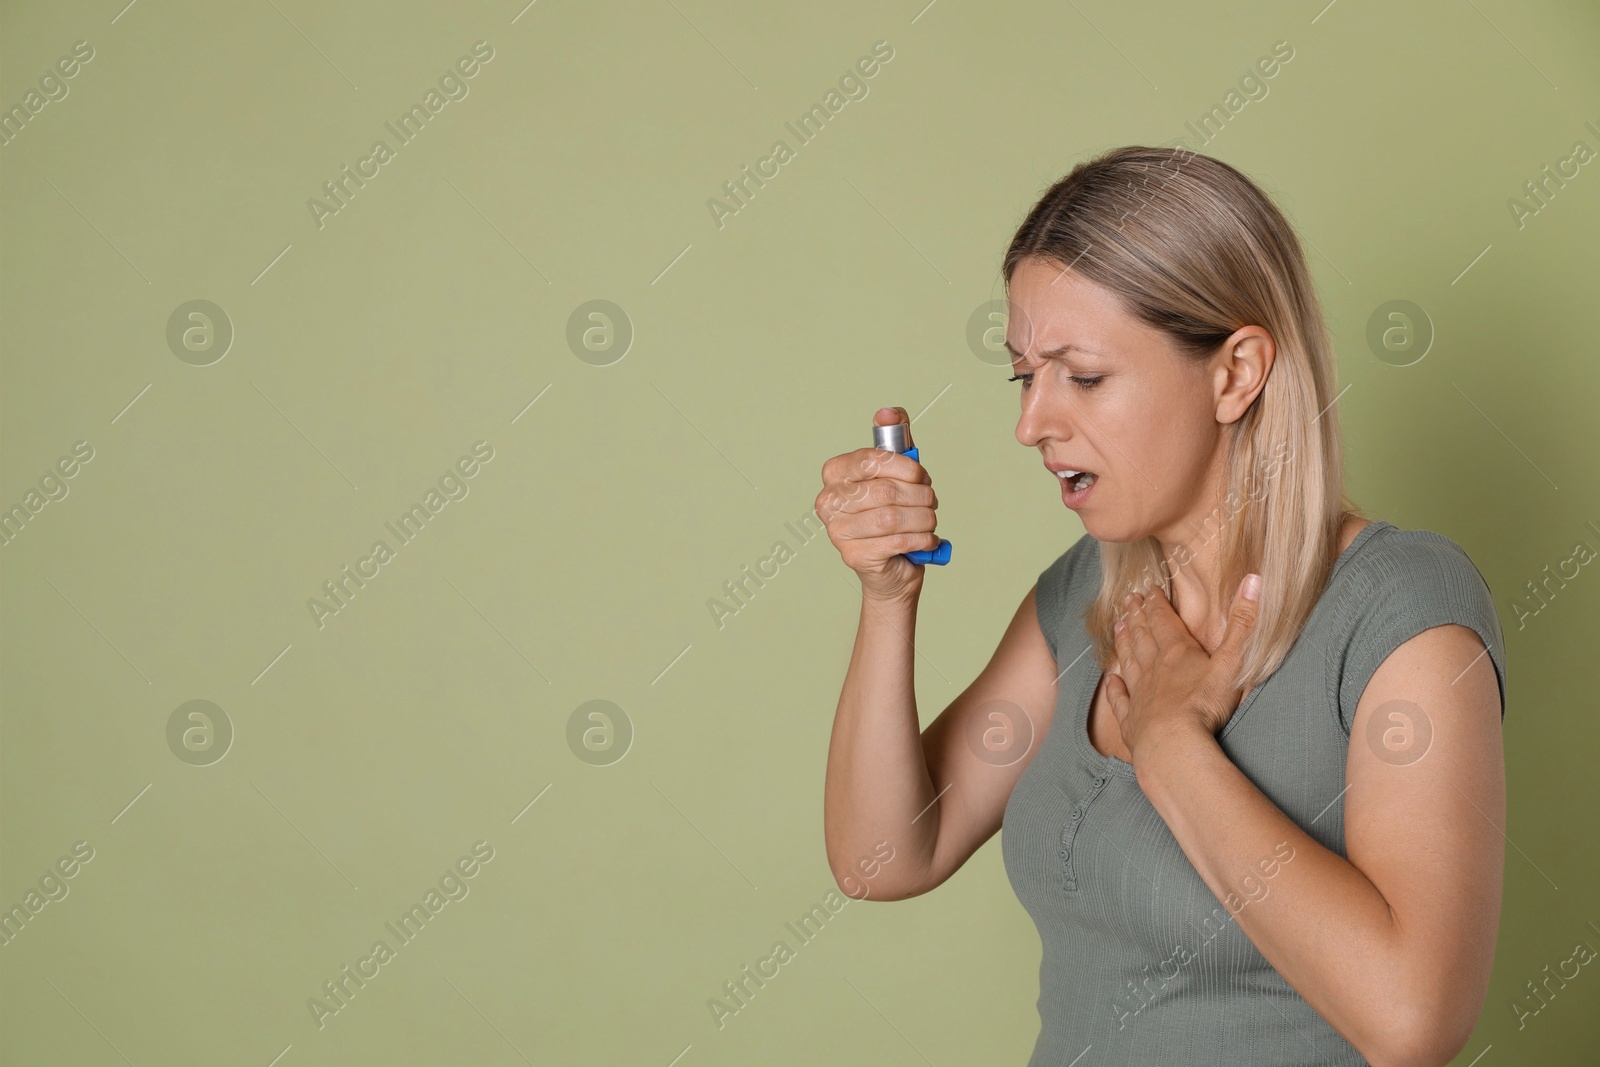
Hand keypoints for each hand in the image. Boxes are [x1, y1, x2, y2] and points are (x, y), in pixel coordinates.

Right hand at [817, 406, 941, 603]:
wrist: (893, 565)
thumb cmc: (894, 513)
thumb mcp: (898, 471)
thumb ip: (895, 437)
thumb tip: (887, 412)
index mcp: (835, 473)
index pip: (872, 460)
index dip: (907, 468)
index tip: (921, 477)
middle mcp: (828, 501)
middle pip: (886, 491)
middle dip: (920, 497)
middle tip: (930, 503)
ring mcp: (837, 530)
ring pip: (893, 517)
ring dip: (923, 519)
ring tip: (929, 521)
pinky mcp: (853, 556)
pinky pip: (897, 541)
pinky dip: (921, 539)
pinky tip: (925, 539)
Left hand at [1103, 574, 1261, 763]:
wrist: (1173, 745)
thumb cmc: (1205, 705)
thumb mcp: (1232, 661)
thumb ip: (1243, 623)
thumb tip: (1254, 580)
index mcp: (1176, 652)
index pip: (1163, 620)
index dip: (1156, 603)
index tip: (1147, 589)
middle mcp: (1152, 668)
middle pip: (1142, 636)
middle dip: (1136, 616)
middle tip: (1127, 600)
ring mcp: (1139, 694)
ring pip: (1128, 662)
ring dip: (1123, 643)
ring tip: (1117, 628)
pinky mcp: (1132, 720)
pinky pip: (1120, 700)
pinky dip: (1113, 689)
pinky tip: (1109, 681)